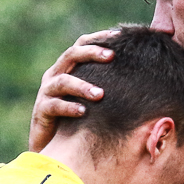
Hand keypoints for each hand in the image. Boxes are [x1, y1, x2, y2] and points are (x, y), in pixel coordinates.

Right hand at [28, 29, 116, 150]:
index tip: (119, 36)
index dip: (98, 38)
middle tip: (111, 56)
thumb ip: (109, 84)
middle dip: (91, 53)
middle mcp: (55, 76)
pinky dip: (69, 107)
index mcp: (68, 69)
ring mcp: (47, 93)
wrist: (56, 148)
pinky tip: (83, 112)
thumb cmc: (82, 121)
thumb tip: (142, 75)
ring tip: (100, 94)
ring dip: (82, 86)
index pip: (81, 45)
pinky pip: (54, 106)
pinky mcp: (41, 112)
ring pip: (62, 82)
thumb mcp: (95, 99)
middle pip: (71, 56)